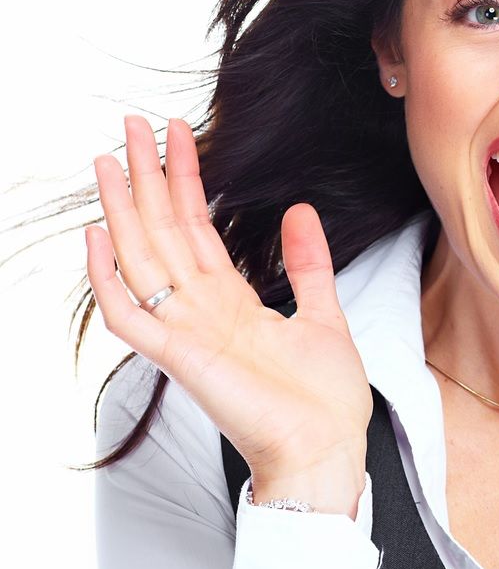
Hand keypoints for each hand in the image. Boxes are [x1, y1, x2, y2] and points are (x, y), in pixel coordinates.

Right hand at [87, 115, 373, 510]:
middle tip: (132, 123)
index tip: (179, 134)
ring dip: (124, 209)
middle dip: (148, 177)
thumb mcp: (325, 313)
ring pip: (142, 259)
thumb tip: (300, 210)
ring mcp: (187, 333)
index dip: (186, 180)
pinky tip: (100, 235)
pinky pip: (132, 316)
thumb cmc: (325, 397)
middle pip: (165, 232)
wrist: (329, 445)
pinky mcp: (181, 359)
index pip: (197, 228)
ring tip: (110, 158)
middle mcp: (202, 312)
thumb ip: (308, 264)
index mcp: (232, 302)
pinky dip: (110, 279)